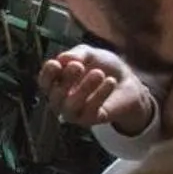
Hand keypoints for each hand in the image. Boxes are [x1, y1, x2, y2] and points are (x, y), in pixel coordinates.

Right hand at [38, 45, 155, 135]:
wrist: (127, 80)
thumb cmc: (103, 66)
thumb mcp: (90, 54)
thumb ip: (77, 54)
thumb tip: (62, 58)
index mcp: (57, 81)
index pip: (45, 81)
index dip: (47, 74)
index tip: (56, 64)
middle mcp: (61, 99)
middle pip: (55, 94)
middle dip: (66, 79)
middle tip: (79, 66)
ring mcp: (74, 111)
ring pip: (70, 106)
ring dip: (83, 89)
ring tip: (99, 73)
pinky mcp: (90, 119)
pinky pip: (90, 110)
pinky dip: (100, 94)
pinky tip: (110, 81)